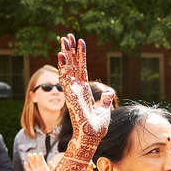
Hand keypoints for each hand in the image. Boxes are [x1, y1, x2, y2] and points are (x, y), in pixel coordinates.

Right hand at [24, 152, 49, 170]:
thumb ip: (51, 168)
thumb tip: (50, 162)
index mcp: (45, 169)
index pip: (42, 162)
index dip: (40, 157)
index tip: (39, 153)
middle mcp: (40, 170)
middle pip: (36, 162)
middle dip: (35, 157)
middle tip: (33, 153)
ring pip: (32, 165)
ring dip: (30, 160)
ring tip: (29, 155)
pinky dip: (26, 167)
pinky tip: (25, 163)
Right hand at [57, 34, 112, 149]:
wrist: (92, 136)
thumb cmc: (98, 126)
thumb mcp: (104, 109)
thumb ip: (106, 99)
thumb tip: (110, 92)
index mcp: (84, 90)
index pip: (82, 69)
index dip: (80, 56)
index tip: (80, 42)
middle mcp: (77, 88)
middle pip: (72, 65)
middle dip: (70, 50)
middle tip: (67, 35)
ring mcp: (73, 90)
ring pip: (67, 68)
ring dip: (65, 53)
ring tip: (64, 39)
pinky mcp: (71, 94)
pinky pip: (65, 77)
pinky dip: (63, 66)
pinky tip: (61, 54)